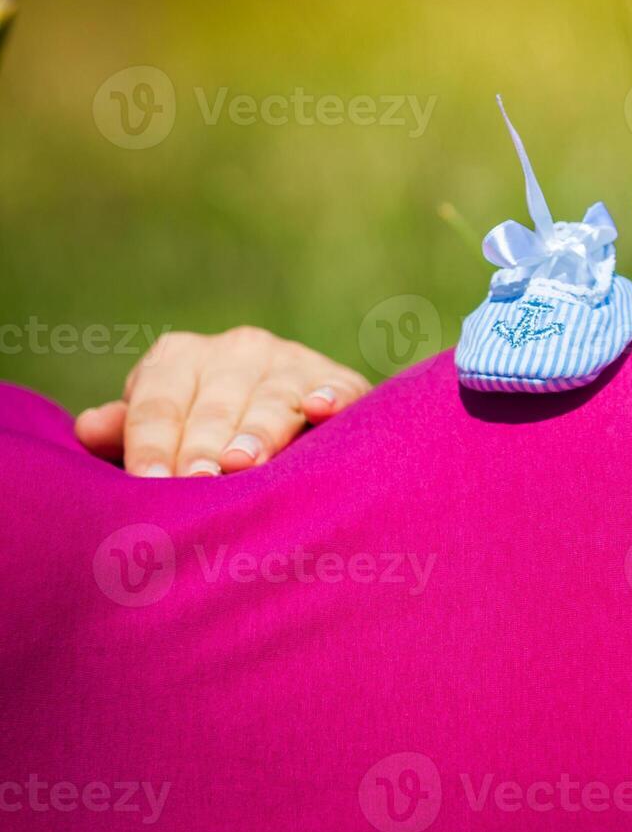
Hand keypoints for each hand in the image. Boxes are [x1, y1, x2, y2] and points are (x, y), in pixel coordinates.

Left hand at [74, 326, 370, 476]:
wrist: (292, 412)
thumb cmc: (208, 433)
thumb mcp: (166, 429)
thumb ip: (131, 431)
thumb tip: (90, 428)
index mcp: (182, 357)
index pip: (160, 402)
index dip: (153, 442)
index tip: (150, 483)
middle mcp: (237, 349)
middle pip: (215, 403)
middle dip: (204, 444)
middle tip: (197, 482)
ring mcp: (292, 360)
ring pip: (273, 399)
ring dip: (258, 430)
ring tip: (242, 463)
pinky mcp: (340, 380)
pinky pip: (337, 388)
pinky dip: (331, 397)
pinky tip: (321, 410)